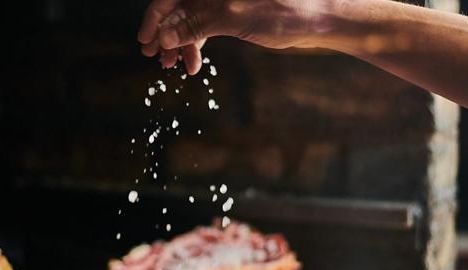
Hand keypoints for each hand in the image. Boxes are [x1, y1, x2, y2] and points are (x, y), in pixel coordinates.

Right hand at [138, 0, 326, 74]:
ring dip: (182, 41)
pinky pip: (206, 23)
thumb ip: (197, 22)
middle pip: (179, 4)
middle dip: (167, 33)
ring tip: (177, 66)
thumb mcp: (235, 15)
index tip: (145, 43)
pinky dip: (198, 42)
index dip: (155, 17)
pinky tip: (194, 61)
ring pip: (191, 16)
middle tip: (159, 60)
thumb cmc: (285, 9)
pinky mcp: (235, 8)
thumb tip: (165, 36)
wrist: (321, 15)